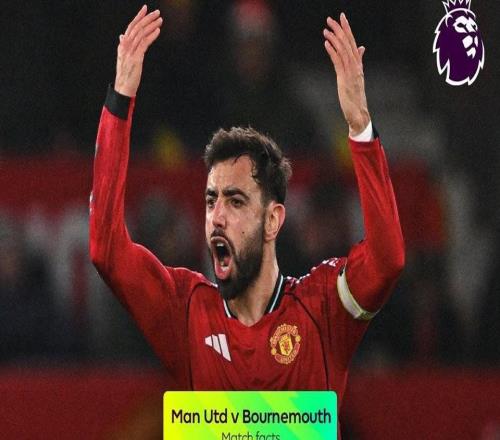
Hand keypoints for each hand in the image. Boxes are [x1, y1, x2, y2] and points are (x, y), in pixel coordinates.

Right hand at [114, 5, 162, 96]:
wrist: (123, 87)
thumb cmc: (126, 74)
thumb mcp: (123, 58)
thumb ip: (123, 46)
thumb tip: (122, 36)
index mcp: (122, 45)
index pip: (131, 27)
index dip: (138, 17)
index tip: (145, 8)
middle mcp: (125, 46)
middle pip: (137, 28)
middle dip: (147, 19)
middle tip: (157, 12)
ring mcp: (130, 52)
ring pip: (141, 34)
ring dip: (151, 26)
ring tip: (160, 20)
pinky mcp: (136, 58)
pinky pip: (144, 44)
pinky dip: (151, 36)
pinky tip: (158, 31)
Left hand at [323, 13, 369, 136]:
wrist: (359, 114)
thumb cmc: (356, 97)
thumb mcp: (357, 77)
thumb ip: (358, 61)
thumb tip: (360, 48)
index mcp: (358, 65)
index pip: (353, 43)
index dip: (347, 30)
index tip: (342, 18)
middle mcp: (356, 67)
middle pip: (348, 44)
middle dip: (340, 30)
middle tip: (332, 18)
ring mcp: (351, 73)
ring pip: (343, 51)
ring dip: (334, 39)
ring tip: (326, 29)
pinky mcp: (345, 80)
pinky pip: (339, 62)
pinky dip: (333, 52)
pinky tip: (327, 44)